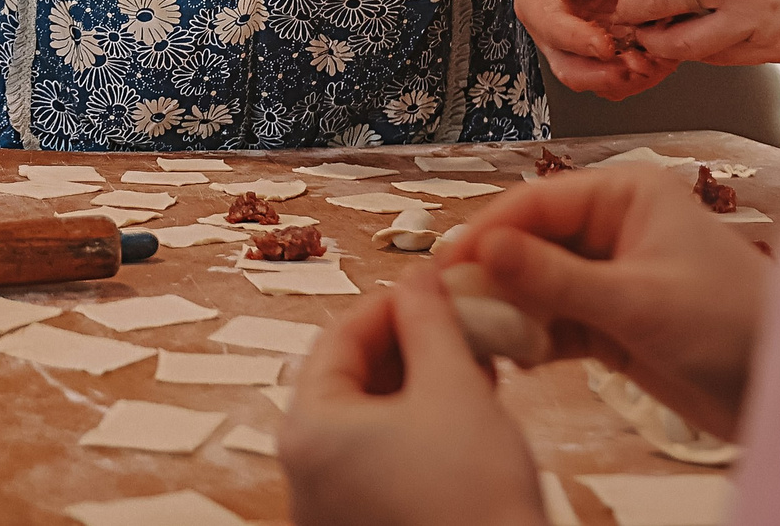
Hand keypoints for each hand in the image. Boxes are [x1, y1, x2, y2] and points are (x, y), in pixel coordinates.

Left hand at [280, 273, 545, 525]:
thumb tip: (418, 277)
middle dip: (410, 346)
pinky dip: (417, 432)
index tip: (436, 287)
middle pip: (349, 380)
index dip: (392, 302)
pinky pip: (380, 464)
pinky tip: (466, 417)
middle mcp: (303, 474)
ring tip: (474, 367)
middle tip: (460, 325)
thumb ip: (429, 322)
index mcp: (307, 431)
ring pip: (368, 423)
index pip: (338, 337)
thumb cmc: (475, 500)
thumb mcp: (454, 389)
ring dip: (420, 387)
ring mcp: (329, 510)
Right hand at [454, 171, 769, 439]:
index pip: (536, 202)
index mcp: (626, 195)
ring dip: (507, 309)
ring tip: (472, 337)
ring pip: (536, 283)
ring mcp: (610, 274)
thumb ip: (556, 278)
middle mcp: (613, 226)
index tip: (446, 267)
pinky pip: (553, 320)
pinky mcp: (610, 320)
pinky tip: (509, 356)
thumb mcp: (639, 302)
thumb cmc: (733, 327)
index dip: (488, 232)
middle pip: (529, 241)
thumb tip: (482, 247)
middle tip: (449, 309)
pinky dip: (531, 337)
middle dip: (492, 275)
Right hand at [515, 0, 680, 98]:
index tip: (602, 43)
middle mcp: (561, 23)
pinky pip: (621, 80)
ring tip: (649, 64)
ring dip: (622, 79)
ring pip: (594, 78)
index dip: (569, 37)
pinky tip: (660, 60)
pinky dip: (641, 77)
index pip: (543, 20)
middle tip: (627, 67)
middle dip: (596, 73)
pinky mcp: (615, 54)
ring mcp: (587, 43)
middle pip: (564, 62)